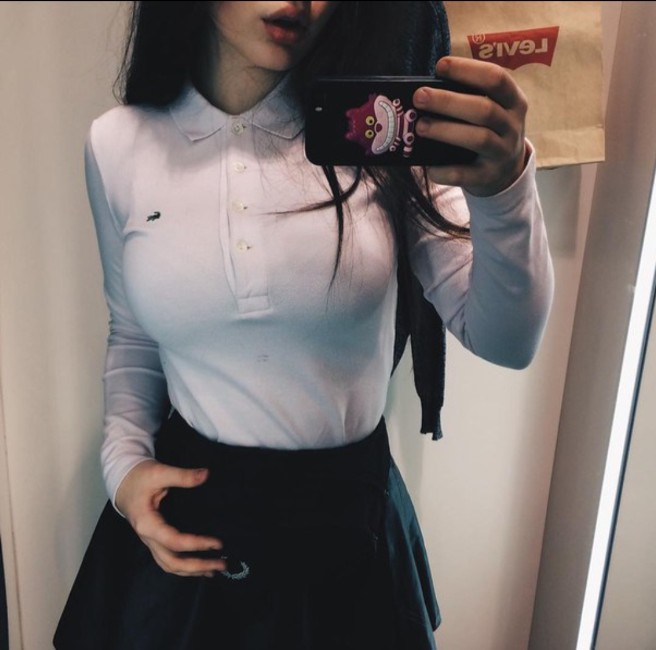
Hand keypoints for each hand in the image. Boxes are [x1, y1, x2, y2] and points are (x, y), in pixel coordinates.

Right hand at [115, 460, 225, 577]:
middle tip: (222, 564)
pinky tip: (199, 566)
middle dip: (197, 566)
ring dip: (191, 570)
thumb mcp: (159, 472)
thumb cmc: (139, 477)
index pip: (174, 541)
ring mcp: (150, 541)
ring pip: (169, 565)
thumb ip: (182, 476)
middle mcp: (148, 538)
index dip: (197, 544)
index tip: (217, 543)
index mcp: (147, 524)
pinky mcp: (155, 540)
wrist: (123, 482)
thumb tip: (205, 475)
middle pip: (172, 562)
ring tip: (214, 570)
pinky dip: (184, 566)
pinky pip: (168, 559)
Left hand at [413, 56, 527, 196]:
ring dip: (446, 131)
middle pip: (484, 110)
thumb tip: (426, 91)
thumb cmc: (488, 130)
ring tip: (420, 127)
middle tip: (420, 97)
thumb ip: (468, 98)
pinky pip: (466, 174)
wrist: (506, 172)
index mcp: (513, 100)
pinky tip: (429, 166)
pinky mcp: (488, 177)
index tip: (440, 66)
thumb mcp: (491, 109)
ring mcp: (502, 153)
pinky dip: (445, 171)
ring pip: (478, 139)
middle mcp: (512, 126)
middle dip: (448, 102)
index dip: (467, 70)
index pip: (495, 78)